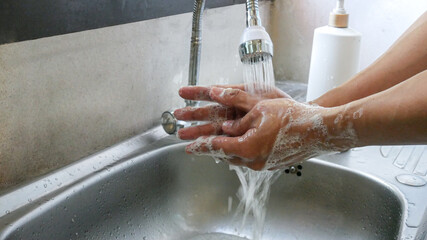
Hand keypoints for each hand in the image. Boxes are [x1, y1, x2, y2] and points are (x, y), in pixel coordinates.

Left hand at [176, 85, 357, 169]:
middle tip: (197, 146)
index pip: (216, 146)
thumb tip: (224, 125)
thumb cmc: (292, 118)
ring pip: (237, 159)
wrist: (319, 132)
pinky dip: (242, 152)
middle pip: (224, 155)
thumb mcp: (260, 109)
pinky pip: (250, 160)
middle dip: (210, 149)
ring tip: (217, 145)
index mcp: (246, 147)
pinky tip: (242, 145)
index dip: (200, 145)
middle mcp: (253, 161)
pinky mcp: (272, 165)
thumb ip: (238, 118)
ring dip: (226, 151)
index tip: (189, 147)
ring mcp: (264, 165)